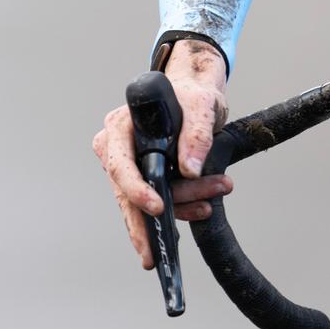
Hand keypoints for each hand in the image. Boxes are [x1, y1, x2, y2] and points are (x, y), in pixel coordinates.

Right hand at [91, 38, 232, 268]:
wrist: (197, 92)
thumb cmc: (192, 92)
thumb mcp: (201, 104)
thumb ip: (197, 133)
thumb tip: (189, 169)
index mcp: (120, 126)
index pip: (119, 164)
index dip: (135, 189)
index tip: (158, 206)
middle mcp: (118, 148)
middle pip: (129, 192)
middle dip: (153, 218)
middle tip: (176, 236)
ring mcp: (131, 165)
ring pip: (148, 201)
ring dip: (181, 207)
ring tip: (211, 201)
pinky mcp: (147, 177)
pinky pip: (161, 201)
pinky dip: (183, 207)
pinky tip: (203, 208)